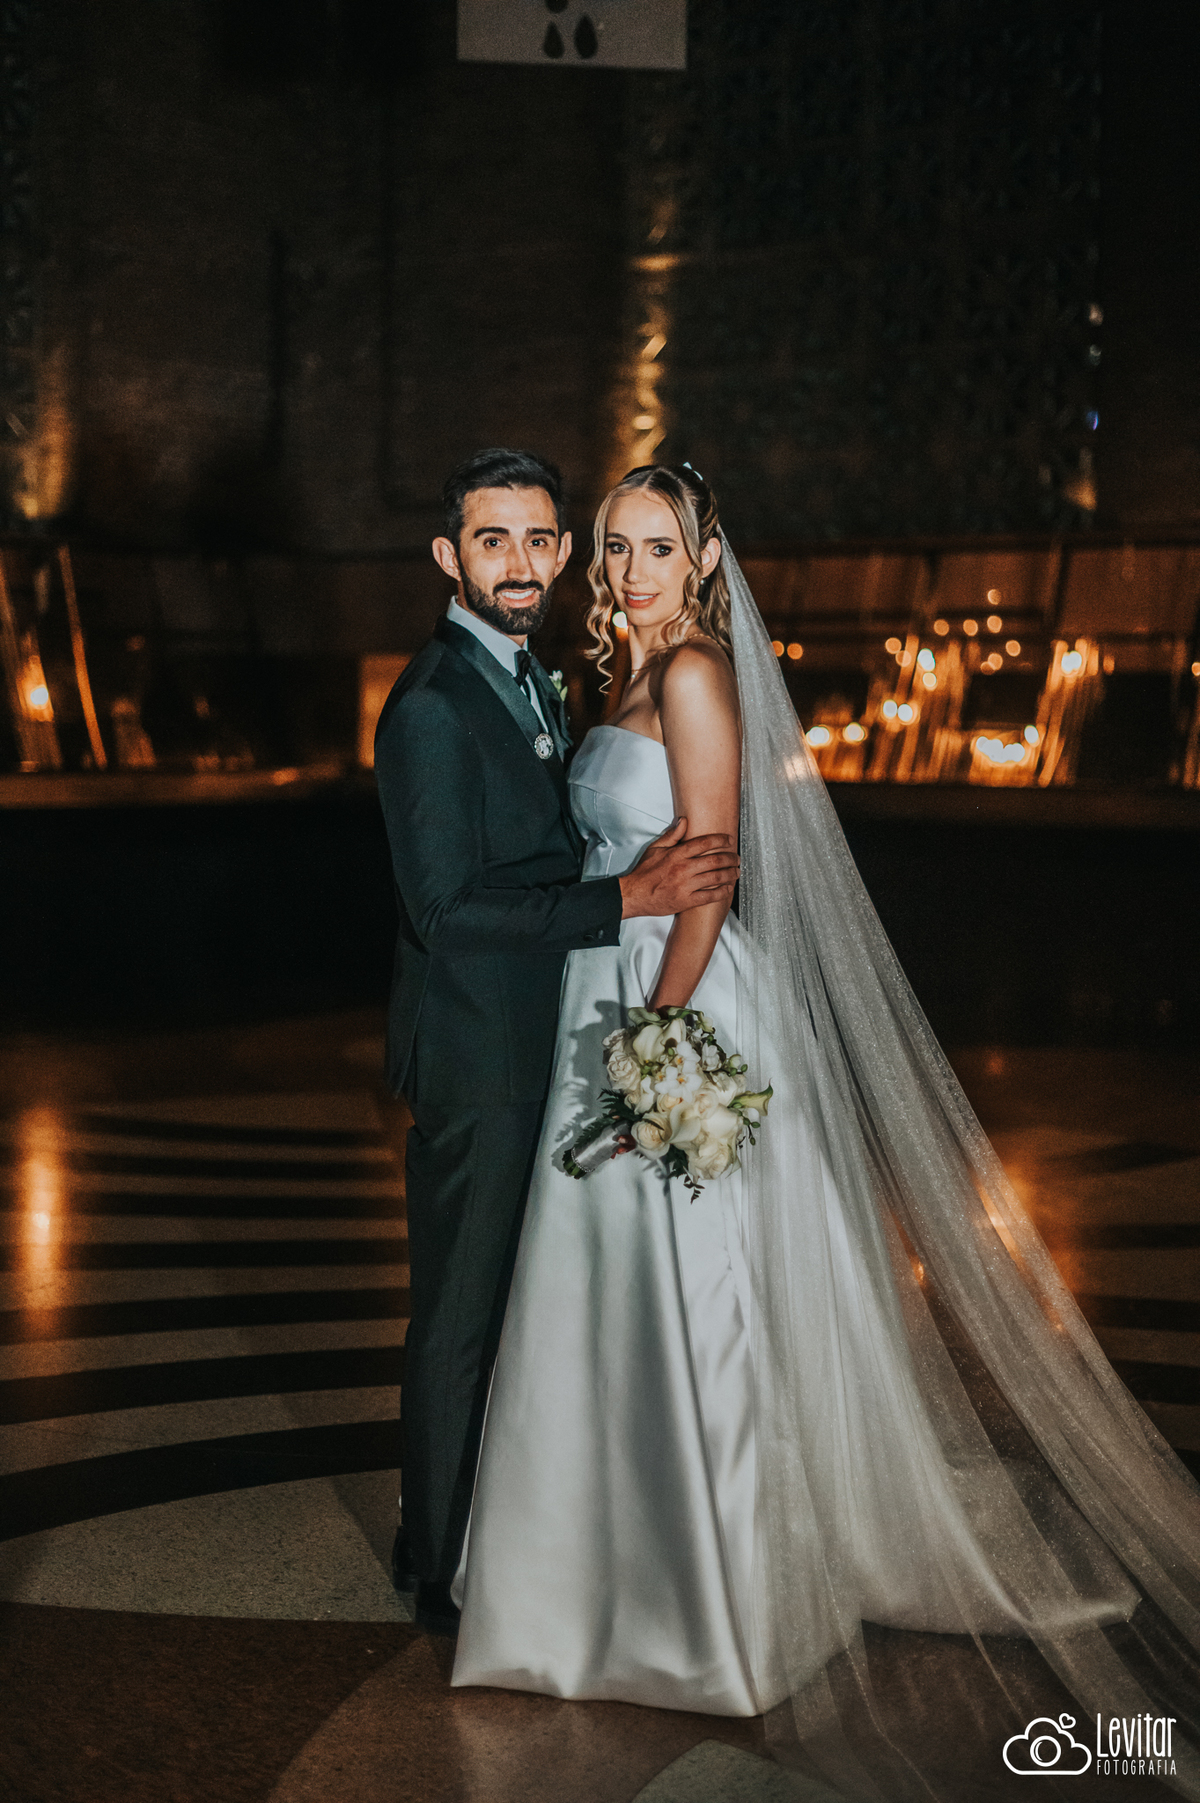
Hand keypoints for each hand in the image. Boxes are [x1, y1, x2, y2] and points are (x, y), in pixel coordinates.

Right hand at [619, 818, 738, 918]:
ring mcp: (686, 886)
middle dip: (730, 858)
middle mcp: (683, 869)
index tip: (729, 840)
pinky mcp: (686, 901)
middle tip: (737, 858)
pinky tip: (728, 888)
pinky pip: (709, 896)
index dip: (720, 839)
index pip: (704, 843)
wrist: (634, 894)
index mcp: (677, 854)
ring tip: (736, 872)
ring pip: (715, 878)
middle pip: (715, 860)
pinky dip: (722, 892)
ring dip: (730, 874)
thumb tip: (684, 821)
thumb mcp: (655, 849)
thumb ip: (672, 835)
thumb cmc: (644, 872)